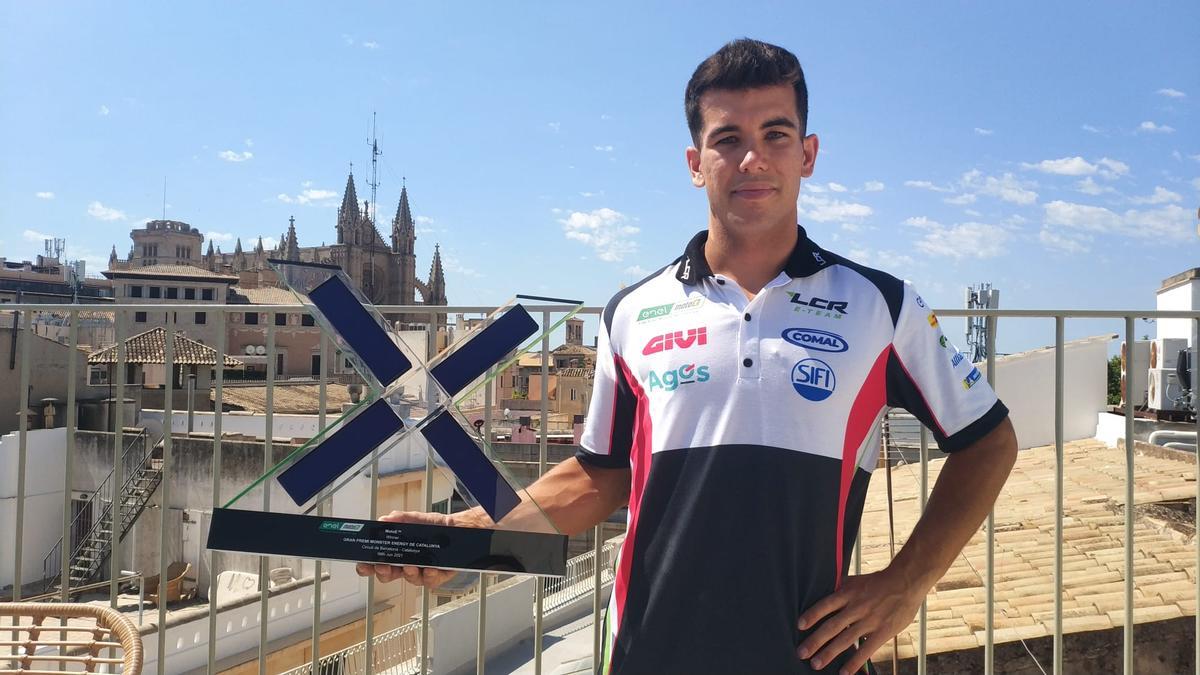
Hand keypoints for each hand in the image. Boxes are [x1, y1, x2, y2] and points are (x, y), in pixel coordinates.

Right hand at [353, 509, 478, 588]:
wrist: (457, 529)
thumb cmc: (433, 526)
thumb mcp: (415, 519)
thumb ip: (400, 518)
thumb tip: (385, 519)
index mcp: (396, 553)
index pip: (376, 563)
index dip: (367, 567)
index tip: (363, 565)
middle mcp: (406, 565)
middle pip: (388, 575)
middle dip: (383, 572)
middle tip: (383, 566)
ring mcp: (420, 572)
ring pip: (409, 579)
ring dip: (407, 573)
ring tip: (409, 566)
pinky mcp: (436, 576)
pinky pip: (429, 580)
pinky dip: (429, 575)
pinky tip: (430, 568)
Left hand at [796, 567, 925, 673]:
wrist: (906, 581)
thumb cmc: (879, 581)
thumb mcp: (856, 580)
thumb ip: (841, 588)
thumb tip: (824, 591)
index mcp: (848, 593)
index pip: (826, 605)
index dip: (812, 615)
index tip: (799, 625)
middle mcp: (856, 607)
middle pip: (832, 626)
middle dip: (815, 641)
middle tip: (801, 653)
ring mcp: (869, 620)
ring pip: (846, 640)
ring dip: (829, 653)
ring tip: (816, 664)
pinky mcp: (882, 631)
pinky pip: (866, 650)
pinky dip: (854, 662)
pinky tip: (844, 672)